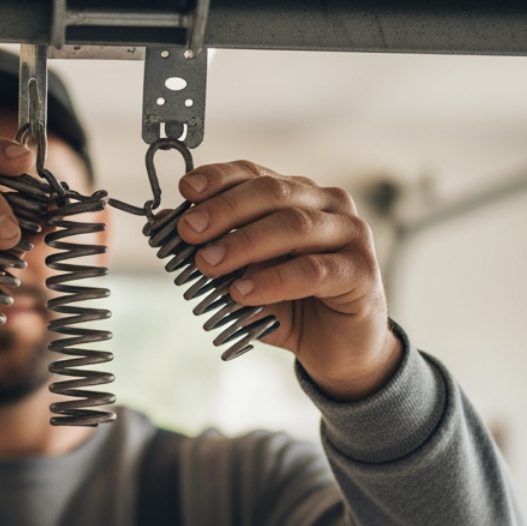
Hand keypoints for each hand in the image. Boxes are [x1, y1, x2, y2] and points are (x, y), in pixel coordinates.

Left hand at [175, 161, 401, 400]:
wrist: (338, 350)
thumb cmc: (291, 305)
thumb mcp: (244, 275)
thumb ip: (215, 248)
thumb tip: (164, 223)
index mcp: (299, 197)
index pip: (256, 175)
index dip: (220, 179)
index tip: (186, 190)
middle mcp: (328, 207)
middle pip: (273, 194)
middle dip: (225, 210)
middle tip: (188, 231)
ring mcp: (350, 235)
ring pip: (294, 227)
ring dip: (244, 243)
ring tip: (208, 263)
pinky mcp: (361, 272)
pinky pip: (313, 270)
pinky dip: (273, 280)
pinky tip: (242, 291)